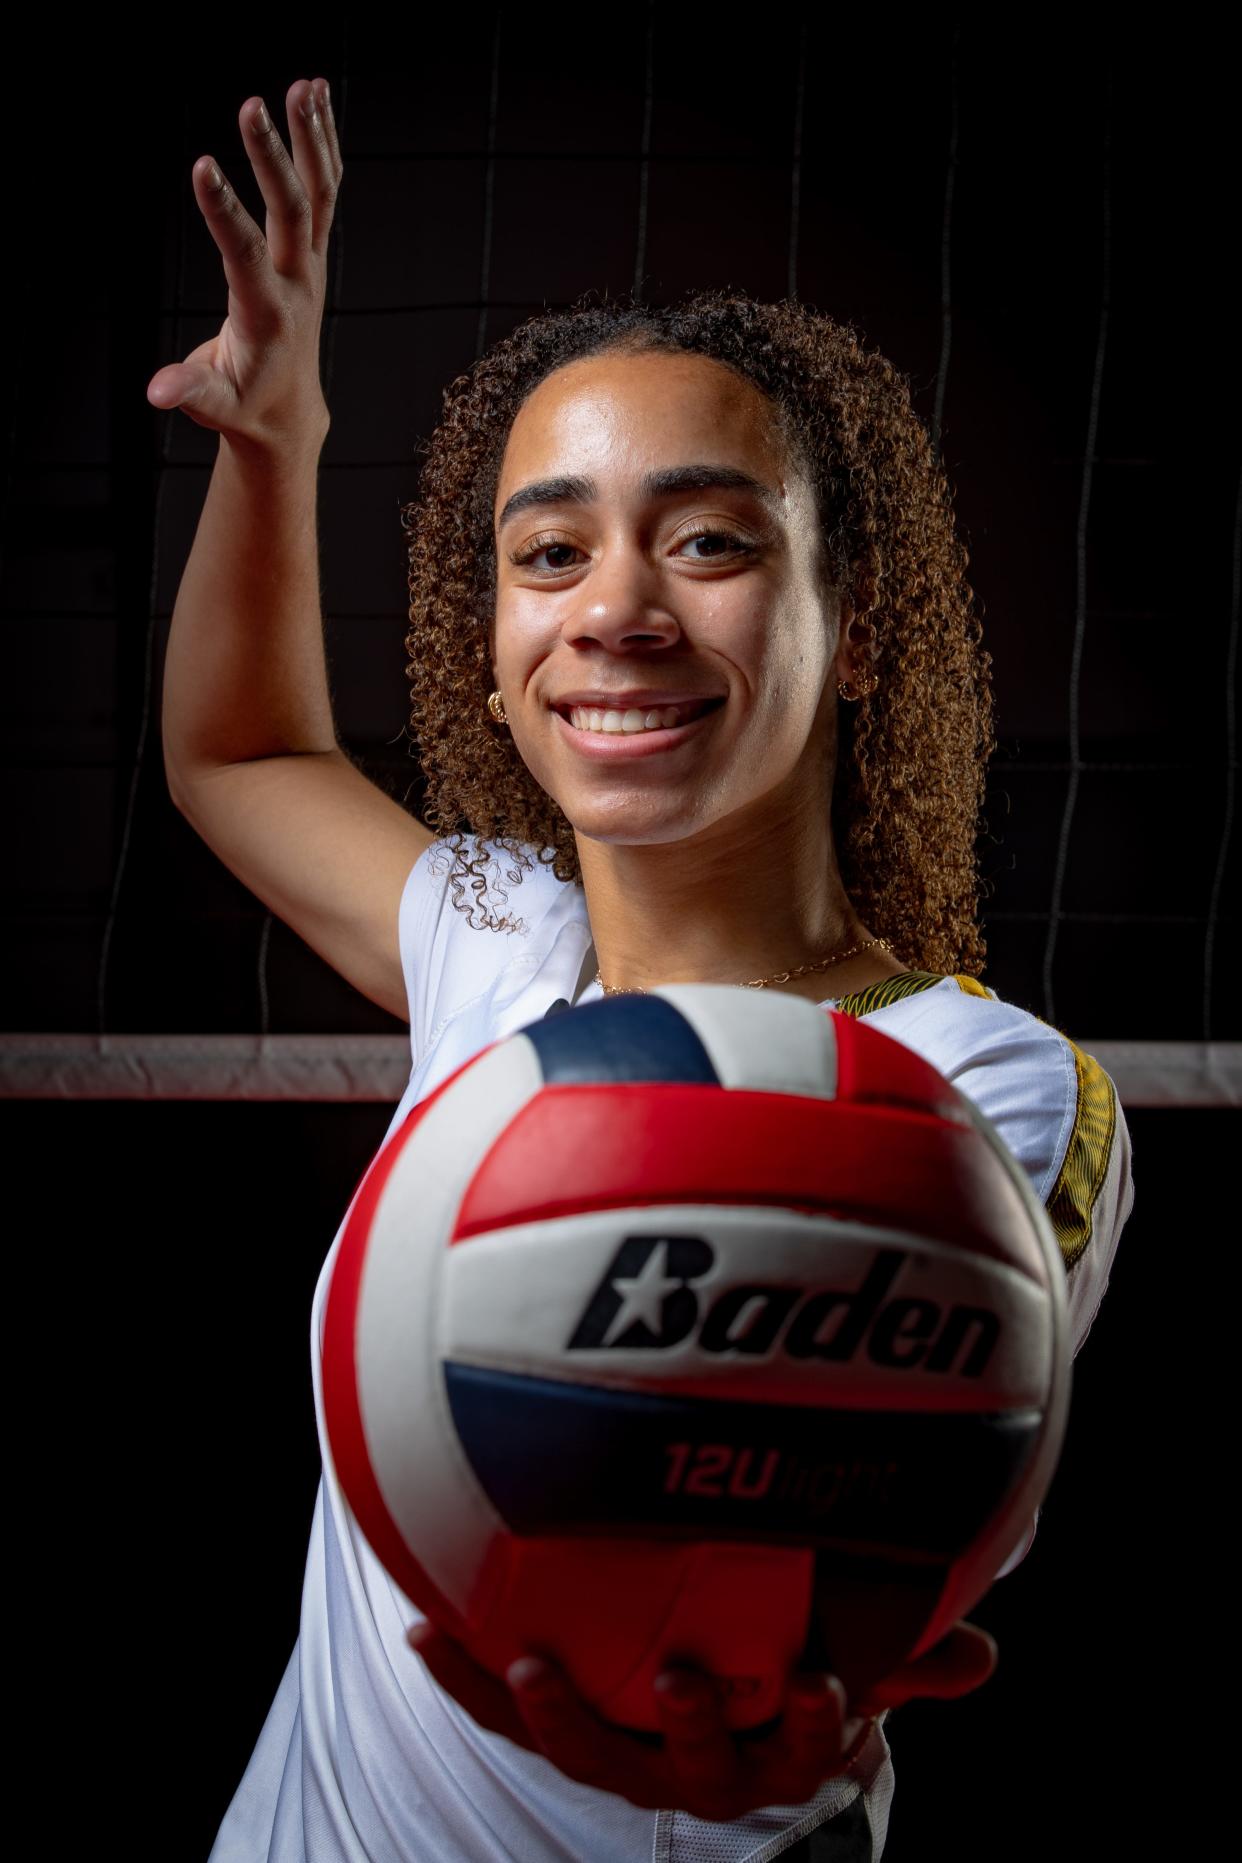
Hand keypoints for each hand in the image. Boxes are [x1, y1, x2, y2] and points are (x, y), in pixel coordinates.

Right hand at [146, 79, 340, 445]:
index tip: (201, 165)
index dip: (224, 211)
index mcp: (267, 315)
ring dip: (312, 138)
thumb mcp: (214, 404)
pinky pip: (324, 192)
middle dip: (272, 159)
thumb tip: (157, 393)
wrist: (288, 412)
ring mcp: (311, 265)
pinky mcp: (312, 254)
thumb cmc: (243, 403)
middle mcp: (298, 284)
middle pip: (292, 212)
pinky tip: (314, 97)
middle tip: (251, 105)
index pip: (245, 255)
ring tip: (302, 85)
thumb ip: (189, 390)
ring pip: (319, 194)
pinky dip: (323, 145)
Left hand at [407, 1618, 997, 1820]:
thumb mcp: (854, 1658)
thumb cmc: (793, 1660)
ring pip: (585, 1750)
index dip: (814, 1726)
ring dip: (557, 1714)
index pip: (803, 1748)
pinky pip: (503, 1708)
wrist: (713, 1697)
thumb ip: (908, 1657)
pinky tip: (424, 1626)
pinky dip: (462, 1674)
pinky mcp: (558, 1720)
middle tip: (681, 1681)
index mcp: (772, 1749)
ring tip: (530, 1666)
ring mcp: (619, 1751)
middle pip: (689, 1766)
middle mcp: (692, 1766)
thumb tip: (979, 1661)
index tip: (823, 1683)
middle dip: (690, 1728)